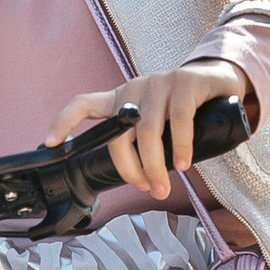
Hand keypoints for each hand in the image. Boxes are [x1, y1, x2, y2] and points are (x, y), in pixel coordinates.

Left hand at [46, 61, 247, 201]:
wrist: (220, 80)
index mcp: (121, 99)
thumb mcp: (156, 123)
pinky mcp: (185, 82)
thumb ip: (142, 143)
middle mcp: (135, 89)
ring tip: (163, 186)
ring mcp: (159, 83)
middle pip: (118, 134)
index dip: (64, 121)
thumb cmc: (184, 109)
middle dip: (130, 169)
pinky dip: (179, 146)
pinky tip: (182, 164)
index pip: (83, 104)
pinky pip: (179, 119)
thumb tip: (140, 180)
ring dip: (154, 166)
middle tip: (146, 189)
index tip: (49, 143)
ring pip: (148, 131)